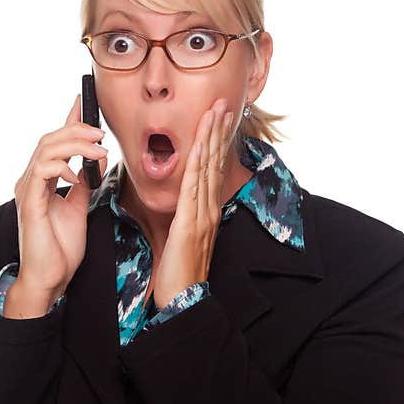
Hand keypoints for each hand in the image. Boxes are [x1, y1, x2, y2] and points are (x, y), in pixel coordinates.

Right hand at [12, 94, 108, 305]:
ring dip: (74, 144)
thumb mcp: (80, 208)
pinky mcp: (29, 202)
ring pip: (46, 149)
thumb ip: (85, 183)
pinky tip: (77, 175)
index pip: (56, 142)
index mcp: (43, 179)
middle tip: (101, 134)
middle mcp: (31, 179)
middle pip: (50, 139)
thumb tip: (97, 161)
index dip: (69, 120)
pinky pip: (42, 172)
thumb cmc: (61, 248)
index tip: (83, 102)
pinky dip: (62, 167)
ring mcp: (27, 189)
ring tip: (97, 150)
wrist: (50, 278)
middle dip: (77, 130)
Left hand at [151, 98, 233, 308]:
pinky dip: (198, 161)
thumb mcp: (183, 240)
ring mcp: (202, 215)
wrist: (184, 300)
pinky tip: (200, 143)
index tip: (218, 119)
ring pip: (207, 168)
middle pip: (214, 162)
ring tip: (216, 112)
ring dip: (211, 138)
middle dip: (218, 131)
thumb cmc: (179, 274)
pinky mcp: (191, 223)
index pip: (212, 169)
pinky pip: (194, 186)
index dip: (215, 142)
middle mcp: (209, 209)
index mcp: (206, 212)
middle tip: (223, 103)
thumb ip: (185, 219)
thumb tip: (182, 205)